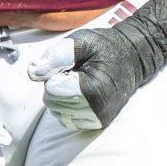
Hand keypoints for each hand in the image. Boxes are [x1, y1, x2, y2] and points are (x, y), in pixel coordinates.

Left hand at [28, 0, 166, 129]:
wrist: (133, 58)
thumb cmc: (106, 47)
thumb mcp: (81, 41)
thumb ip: (56, 56)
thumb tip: (33, 73)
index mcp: (92, 90)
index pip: (51, 89)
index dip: (56, 73)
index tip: (72, 65)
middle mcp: (95, 111)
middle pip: (52, 102)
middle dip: (57, 84)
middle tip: (76, 71)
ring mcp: (97, 120)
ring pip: (57, 112)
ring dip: (62, 96)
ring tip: (80, 81)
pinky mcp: (96, 124)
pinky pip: (66, 119)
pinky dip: (67, 106)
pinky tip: (80, 93)